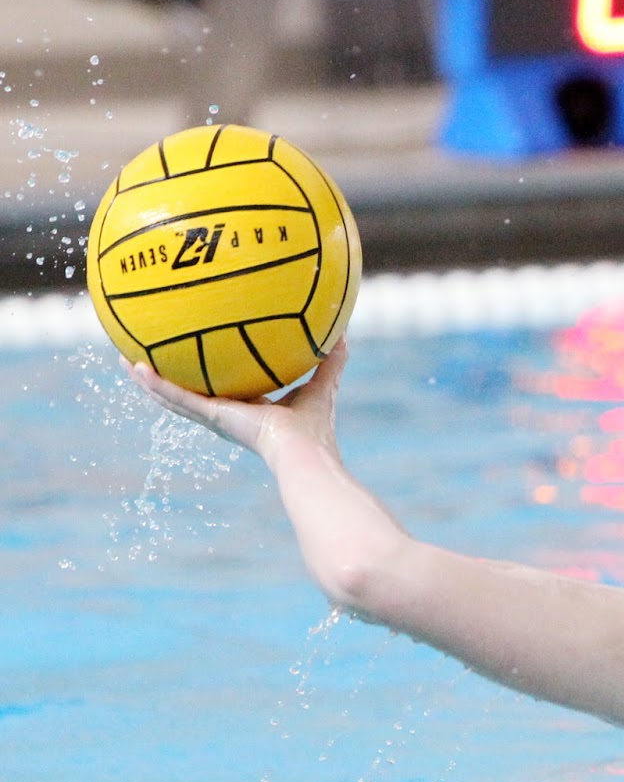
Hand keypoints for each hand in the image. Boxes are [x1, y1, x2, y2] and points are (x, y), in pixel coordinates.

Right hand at [125, 338, 348, 466]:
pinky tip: (133, 367)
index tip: (197, 355)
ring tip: (122, 360)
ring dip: (148, 381)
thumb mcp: (323, 383)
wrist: (304, 453)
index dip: (210, 373)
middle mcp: (227, 415)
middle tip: (146, 356)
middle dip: (169, 376)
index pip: (224, 388)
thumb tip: (343, 328)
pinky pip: (177, 398)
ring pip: (173, 397)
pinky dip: (155, 384)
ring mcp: (216, 418)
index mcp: (250, 409)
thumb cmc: (316, 428)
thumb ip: (332, 358)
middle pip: (190, 392)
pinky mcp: (211, 418)